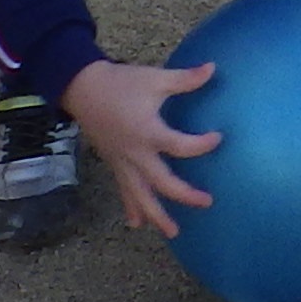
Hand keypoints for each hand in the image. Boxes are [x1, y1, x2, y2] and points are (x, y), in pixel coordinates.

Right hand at [60, 59, 224, 238]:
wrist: (82, 88)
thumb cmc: (120, 83)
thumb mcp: (154, 78)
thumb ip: (185, 79)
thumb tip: (212, 68)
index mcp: (147, 131)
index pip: (180, 146)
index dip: (201, 145)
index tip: (217, 137)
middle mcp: (135, 153)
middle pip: (161, 183)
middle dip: (184, 195)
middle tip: (207, 202)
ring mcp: (122, 162)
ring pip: (140, 195)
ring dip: (156, 215)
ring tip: (173, 233)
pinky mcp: (114, 164)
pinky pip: (123, 191)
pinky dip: (130, 207)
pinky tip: (136, 224)